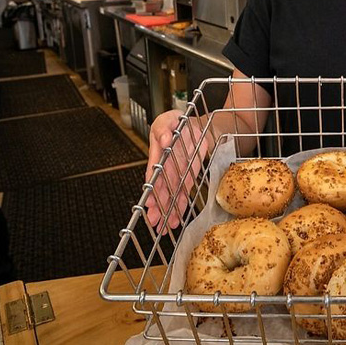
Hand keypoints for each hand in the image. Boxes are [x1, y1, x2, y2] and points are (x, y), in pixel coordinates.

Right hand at [144, 110, 208, 233]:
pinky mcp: (186, 175)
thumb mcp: (169, 119)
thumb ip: (165, 128)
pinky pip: (183, 191)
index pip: (154, 173)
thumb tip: (164, 139)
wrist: (195, 126)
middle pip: (161, 188)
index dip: (153, 188)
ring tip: (165, 225)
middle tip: (154, 220)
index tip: (150, 201)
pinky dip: (181, 204)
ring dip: (168, 209)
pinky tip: (177, 216)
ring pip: (171, 194)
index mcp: (158, 153)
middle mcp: (165, 166)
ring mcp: (176, 173)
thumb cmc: (177, 122)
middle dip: (158, 205)